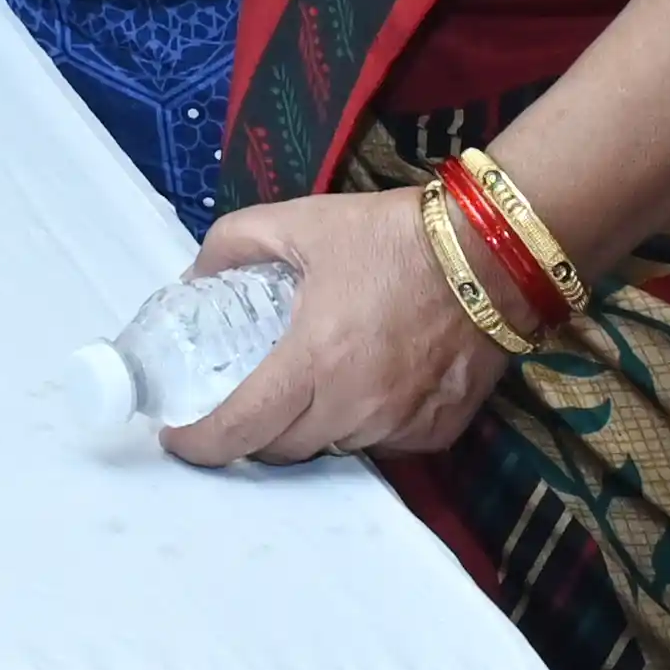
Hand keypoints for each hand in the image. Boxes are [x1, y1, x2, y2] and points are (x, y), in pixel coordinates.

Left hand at [159, 188, 500, 467]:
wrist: (493, 252)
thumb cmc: (393, 237)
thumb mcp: (302, 221)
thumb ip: (234, 243)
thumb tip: (193, 276)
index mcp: (314, 360)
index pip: (241, 429)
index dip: (200, 442)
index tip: (176, 438)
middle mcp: (355, 406)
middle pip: (281, 448)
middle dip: (252, 432)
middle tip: (242, 401)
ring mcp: (399, 425)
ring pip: (331, 448)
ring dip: (308, 427)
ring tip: (305, 387)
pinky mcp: (436, 431)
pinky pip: (380, 443)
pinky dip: (360, 424)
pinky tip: (362, 386)